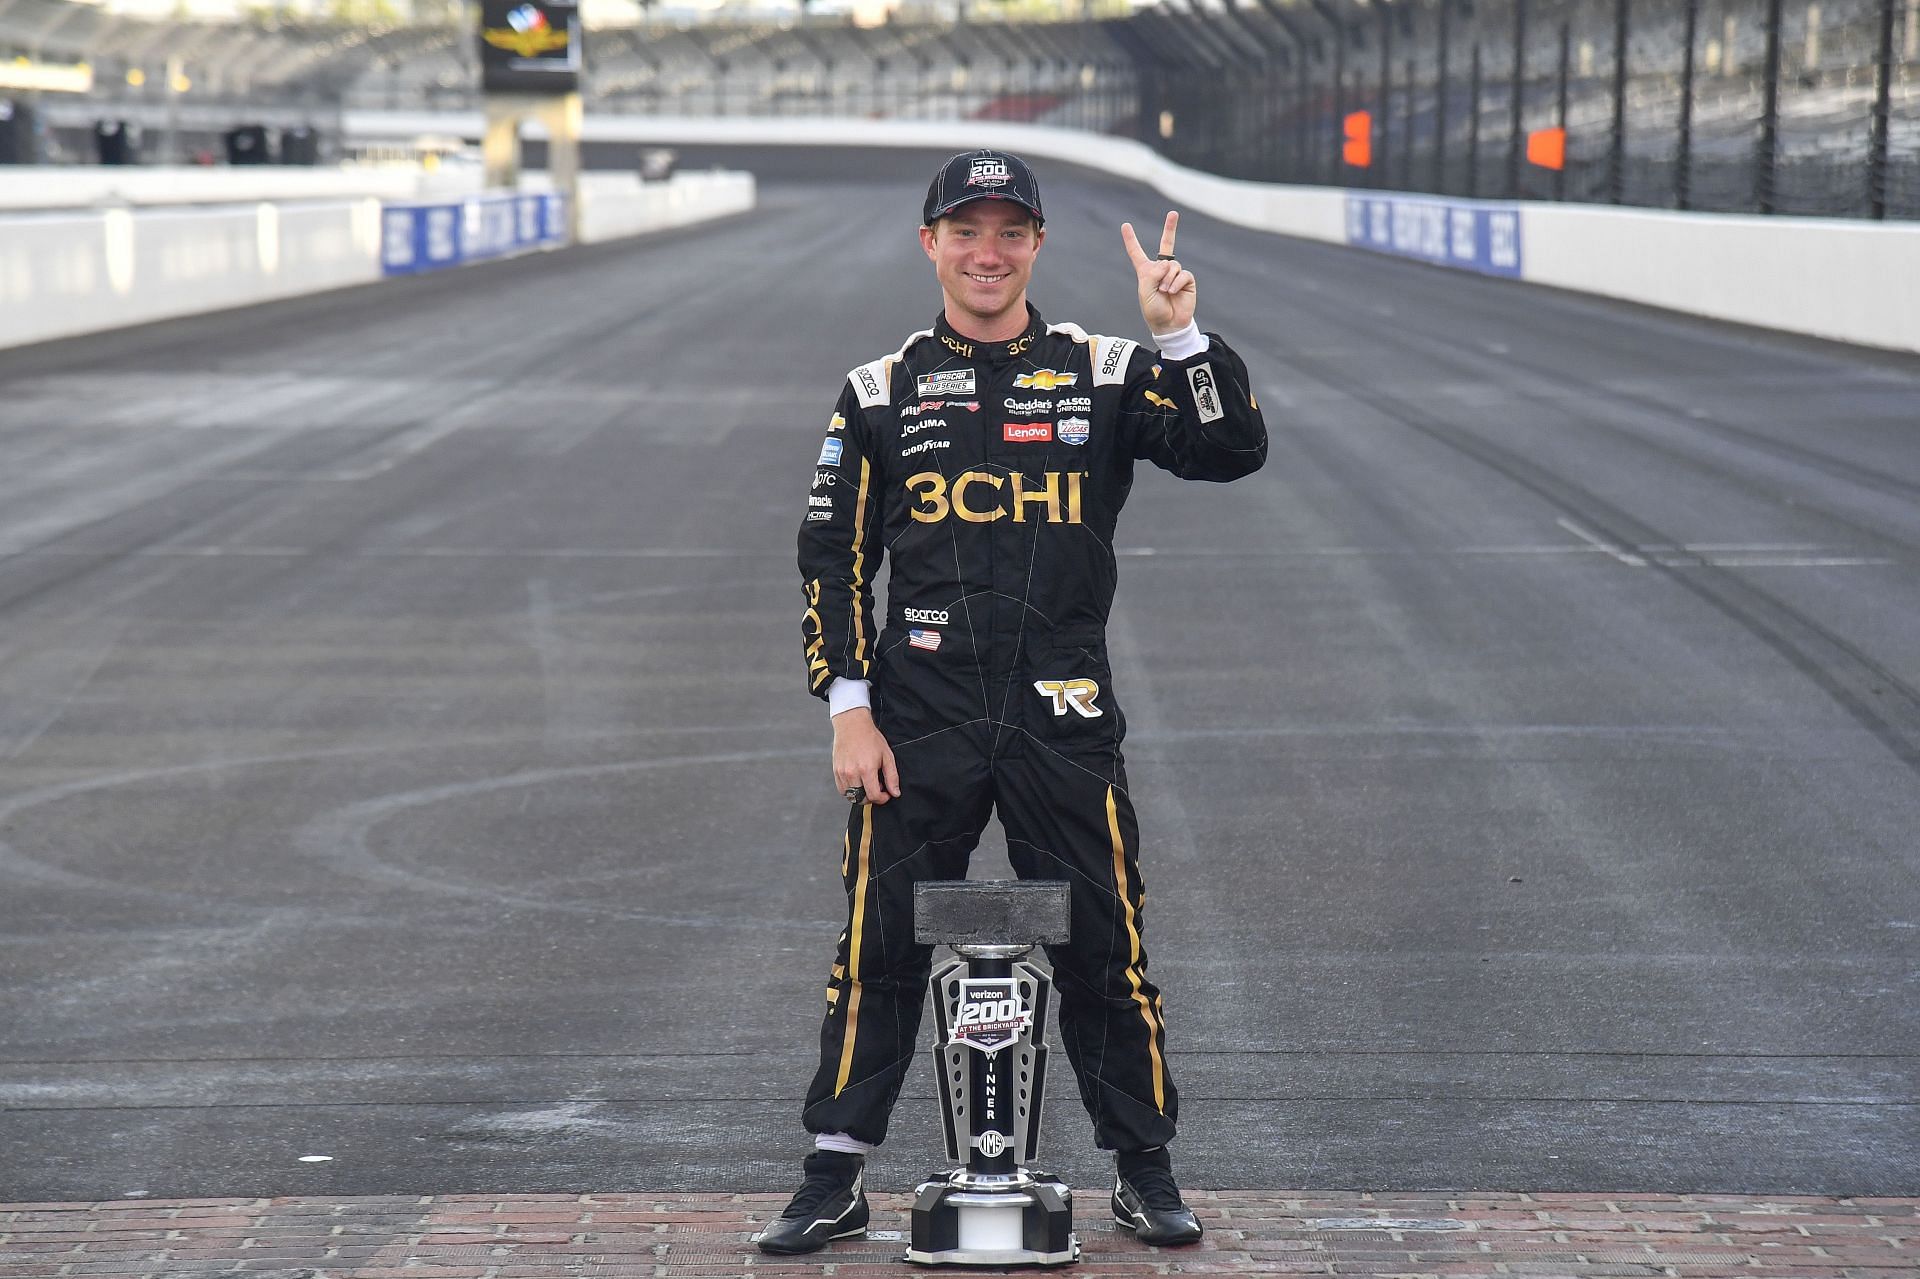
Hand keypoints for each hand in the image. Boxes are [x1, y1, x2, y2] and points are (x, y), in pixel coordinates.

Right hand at [832, 707, 900, 805]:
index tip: (885, 794)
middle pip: (861, 799)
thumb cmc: (870, 738)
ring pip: (851, 796)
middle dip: (871, 797)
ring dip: (860, 794)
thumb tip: (895, 792)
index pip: (873, 795)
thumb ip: (892, 776)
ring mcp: (842, 772)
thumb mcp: (887, 756)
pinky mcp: (836, 771)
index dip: (882, 798)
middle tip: (876, 787)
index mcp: (866, 769)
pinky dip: (850, 789)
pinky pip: (842, 789)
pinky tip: (857, 780)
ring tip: (866, 782)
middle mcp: (852, 772)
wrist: (852, 725)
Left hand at [1120, 211, 1195, 334]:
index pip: (1137, 253)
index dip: (1131, 240)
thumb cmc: (1153, 309)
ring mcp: (1174, 274)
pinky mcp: (1186, 280)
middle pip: (1167, 244)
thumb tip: (1166, 263)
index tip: (1125, 226)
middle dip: (1170, 228)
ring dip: (1167, 279)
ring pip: (1172, 265)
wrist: (1169, 324)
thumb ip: (1152, 274)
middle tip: (1173, 213)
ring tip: (1164, 292)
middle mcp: (1161, 269)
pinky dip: (1176, 283)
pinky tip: (1173, 292)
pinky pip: (1182, 274)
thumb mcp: (1145, 291)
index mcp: (1146, 271)